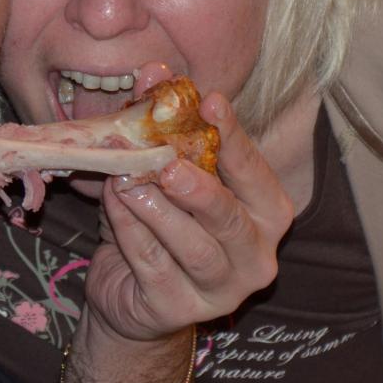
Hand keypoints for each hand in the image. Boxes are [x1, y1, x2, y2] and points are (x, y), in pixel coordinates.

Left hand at [82, 90, 294, 339]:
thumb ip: (164, 126)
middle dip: (202, 190)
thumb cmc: (161, 223)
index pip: (255, 172)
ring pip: (194, 248)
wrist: (130, 293)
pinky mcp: (178, 310)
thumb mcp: (166, 172)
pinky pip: (154, 266)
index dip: (233, 137)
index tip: (209, 101)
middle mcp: (256, 256)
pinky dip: (131, 231)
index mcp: (266, 213)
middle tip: (170, 165)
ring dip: (159, 211)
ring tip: (129, 182)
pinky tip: (116, 203)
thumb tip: (153, 72)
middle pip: (232, 220)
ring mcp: (221, 291)